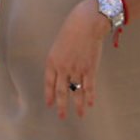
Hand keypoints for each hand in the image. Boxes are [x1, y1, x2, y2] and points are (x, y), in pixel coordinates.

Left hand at [43, 0, 108, 118]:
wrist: (86, 23)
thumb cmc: (71, 31)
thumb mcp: (58, 45)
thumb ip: (58, 60)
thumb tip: (61, 73)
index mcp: (52, 61)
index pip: (49, 83)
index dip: (49, 95)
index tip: (50, 104)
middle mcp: (63, 68)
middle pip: (61, 91)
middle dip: (61, 105)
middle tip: (62, 116)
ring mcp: (76, 69)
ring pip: (77, 92)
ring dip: (78, 105)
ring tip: (80, 115)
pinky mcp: (89, 68)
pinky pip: (89, 86)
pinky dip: (90, 96)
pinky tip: (91, 104)